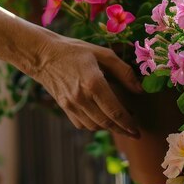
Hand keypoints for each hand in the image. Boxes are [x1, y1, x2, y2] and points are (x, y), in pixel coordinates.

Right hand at [25, 33, 142, 136]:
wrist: (43, 55)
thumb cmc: (75, 51)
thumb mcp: (103, 53)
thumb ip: (124, 71)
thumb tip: (140, 89)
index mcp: (93, 83)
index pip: (115, 111)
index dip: (128, 124)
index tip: (138, 130)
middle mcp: (81, 98)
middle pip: (106, 123)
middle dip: (122, 130)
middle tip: (135, 133)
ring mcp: (71, 105)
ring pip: (94, 126)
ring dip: (109, 128)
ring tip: (121, 124)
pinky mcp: (64, 108)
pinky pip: (82, 124)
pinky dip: (94, 125)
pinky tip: (102, 118)